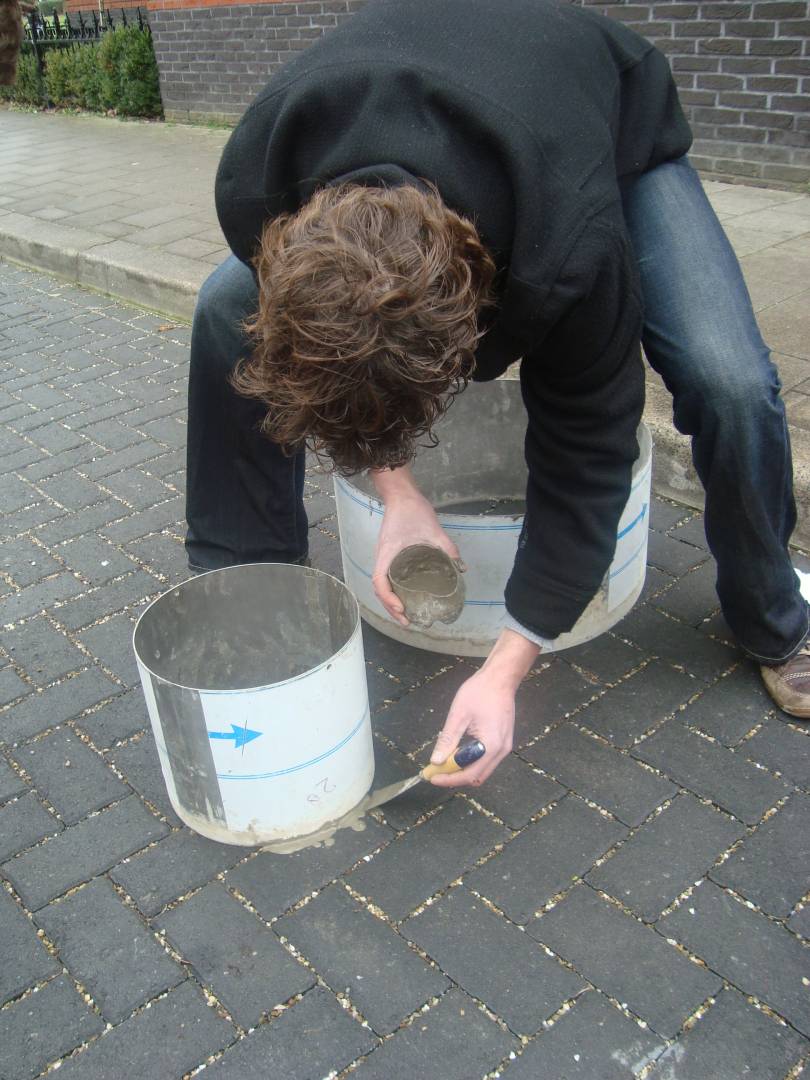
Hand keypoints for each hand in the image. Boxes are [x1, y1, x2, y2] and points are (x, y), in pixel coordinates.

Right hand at [370, 469, 460, 625]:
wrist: (401, 495)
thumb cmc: (413, 510)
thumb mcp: (434, 529)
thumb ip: (448, 548)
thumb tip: (461, 569)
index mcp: (388, 553)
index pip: (380, 582)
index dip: (388, 599)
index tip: (401, 609)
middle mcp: (382, 558)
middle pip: (379, 590)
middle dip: (390, 608)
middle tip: (406, 622)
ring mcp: (384, 557)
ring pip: (382, 585)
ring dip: (391, 602)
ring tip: (405, 615)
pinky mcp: (389, 555)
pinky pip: (387, 578)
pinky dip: (393, 591)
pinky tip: (405, 596)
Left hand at [429, 629, 540, 786]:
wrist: (500, 678)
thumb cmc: (479, 692)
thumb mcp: (458, 715)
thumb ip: (447, 740)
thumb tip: (436, 761)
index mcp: (491, 746)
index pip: (468, 774)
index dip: (449, 779)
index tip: (431, 776)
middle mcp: (501, 751)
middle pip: (477, 776)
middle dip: (455, 777)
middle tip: (435, 771)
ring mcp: (504, 747)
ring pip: (482, 770)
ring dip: (462, 770)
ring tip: (444, 762)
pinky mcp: (503, 742)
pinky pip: (486, 760)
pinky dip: (471, 761)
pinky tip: (457, 752)